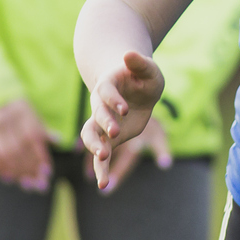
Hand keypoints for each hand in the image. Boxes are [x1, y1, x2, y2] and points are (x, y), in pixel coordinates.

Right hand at [0, 99, 54, 193]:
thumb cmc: (20, 115)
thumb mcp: (34, 117)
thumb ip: (45, 131)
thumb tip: (58, 140)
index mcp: (22, 109)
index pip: (32, 136)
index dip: (40, 156)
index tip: (47, 172)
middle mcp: (4, 115)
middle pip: (17, 148)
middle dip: (28, 169)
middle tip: (37, 183)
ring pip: (3, 154)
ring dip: (15, 172)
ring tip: (24, 182)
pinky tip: (7, 177)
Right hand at [81, 51, 163, 190]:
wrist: (135, 88)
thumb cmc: (143, 76)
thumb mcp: (148, 69)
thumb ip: (140, 63)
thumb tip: (129, 54)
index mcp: (109, 85)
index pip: (107, 93)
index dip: (114, 101)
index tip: (124, 110)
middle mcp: (100, 105)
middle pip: (96, 115)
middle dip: (104, 125)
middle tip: (114, 135)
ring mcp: (102, 123)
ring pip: (91, 136)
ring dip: (94, 148)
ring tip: (102, 160)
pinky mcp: (108, 139)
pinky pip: (100, 156)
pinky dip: (101, 170)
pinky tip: (104, 186)